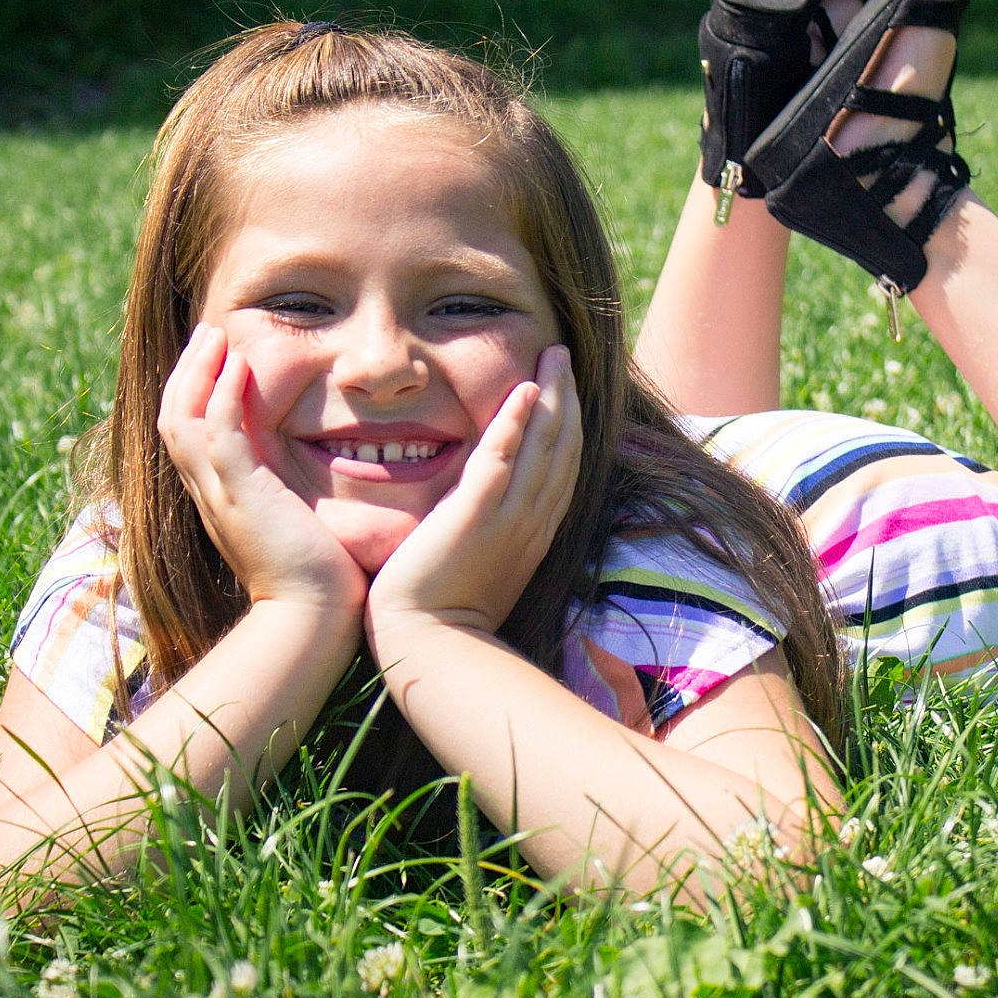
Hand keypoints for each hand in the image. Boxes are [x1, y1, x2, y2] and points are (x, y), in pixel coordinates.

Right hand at [158, 322, 365, 612]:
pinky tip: (240, 366)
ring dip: (198, 372)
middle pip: (173, 418)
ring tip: (217, 335)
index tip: (216, 360)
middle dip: (188, 371)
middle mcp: (209, 494)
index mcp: (220, 500)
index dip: (194, 394)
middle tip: (209, 333)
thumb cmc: (319, 579)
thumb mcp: (297, 525)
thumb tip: (316, 477)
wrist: (313, 618)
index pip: (189, 436)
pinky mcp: (240, 493)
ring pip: (183, 418)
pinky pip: (217, 432)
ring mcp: (219, 494)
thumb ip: (293, 496)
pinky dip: (222, 395)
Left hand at [365, 345, 580, 638]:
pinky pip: (501, 461)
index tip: (564, 386)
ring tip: (553, 356)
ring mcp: (508, 518)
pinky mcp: (475, 516)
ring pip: (543, 446)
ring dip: (551, 396)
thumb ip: (491, 525)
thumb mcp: (483, 560)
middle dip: (567, 396)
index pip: (562, 465)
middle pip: (563, 446)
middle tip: (563, 353)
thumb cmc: (447, 610)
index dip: (568, 422)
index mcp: (535, 530)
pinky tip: (523, 391)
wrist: (429, 644)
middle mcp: (532, 520)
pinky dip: (515, 425)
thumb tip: (485, 501)